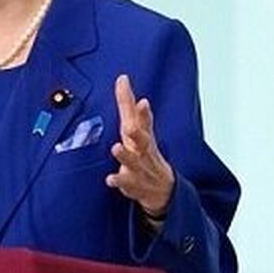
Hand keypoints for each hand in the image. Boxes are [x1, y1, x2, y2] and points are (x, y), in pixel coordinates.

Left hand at [105, 74, 174, 216]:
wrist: (163, 188)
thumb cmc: (147, 154)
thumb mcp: (143, 131)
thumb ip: (134, 110)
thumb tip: (127, 84)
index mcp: (143, 134)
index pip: (140, 117)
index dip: (135, 104)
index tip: (130, 88)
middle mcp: (142, 149)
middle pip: (142, 138)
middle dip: (137, 130)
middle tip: (130, 124)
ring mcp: (139, 166)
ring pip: (132, 160)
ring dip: (124, 154)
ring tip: (116, 147)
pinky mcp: (132, 182)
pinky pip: (125, 181)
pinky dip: (118, 180)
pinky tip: (110, 178)